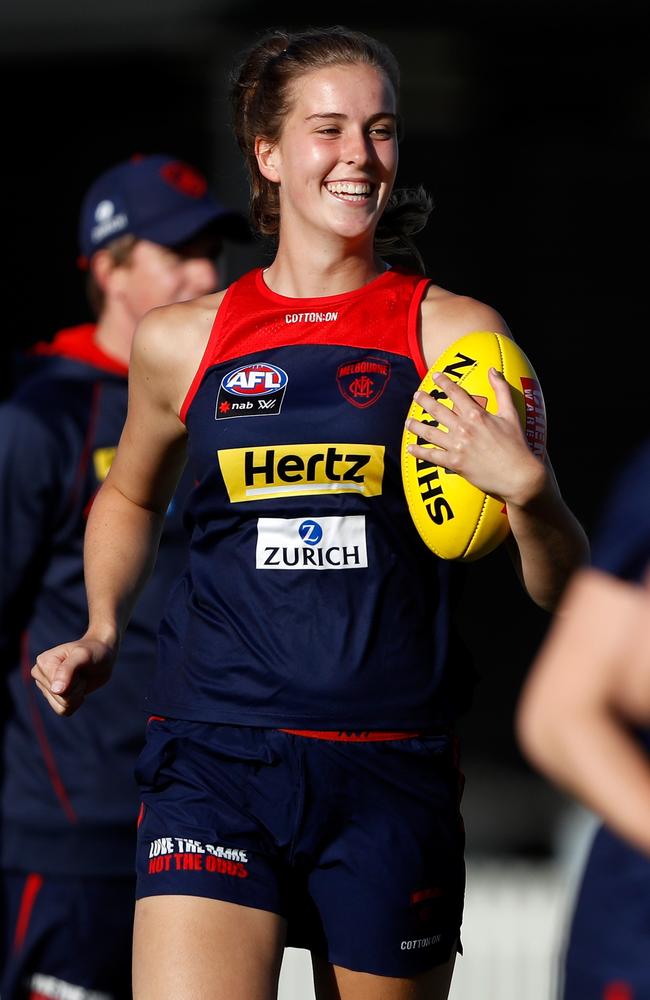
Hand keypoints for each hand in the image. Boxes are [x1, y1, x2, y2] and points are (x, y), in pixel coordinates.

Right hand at [31, 637, 116, 715]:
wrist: (102, 656)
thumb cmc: (93, 652)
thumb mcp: (83, 656)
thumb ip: (67, 669)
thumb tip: (55, 690)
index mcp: (43, 662)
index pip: (57, 688)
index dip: (75, 681)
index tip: (79, 666)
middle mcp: (40, 674)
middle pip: (60, 698)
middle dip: (77, 688)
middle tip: (81, 673)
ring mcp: (46, 686)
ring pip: (62, 707)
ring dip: (77, 695)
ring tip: (79, 678)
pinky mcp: (53, 696)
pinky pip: (64, 711)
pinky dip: (76, 702)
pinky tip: (78, 688)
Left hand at [405, 367, 544, 505]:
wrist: (518, 475)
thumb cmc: (517, 444)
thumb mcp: (511, 413)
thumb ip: (501, 389)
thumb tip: (493, 369)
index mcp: (476, 414)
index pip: (455, 393)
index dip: (443, 382)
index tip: (435, 376)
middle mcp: (463, 428)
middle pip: (437, 410)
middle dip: (424, 400)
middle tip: (416, 395)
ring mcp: (456, 446)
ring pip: (429, 432)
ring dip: (416, 425)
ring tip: (408, 421)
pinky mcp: (454, 463)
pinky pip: (431, 456)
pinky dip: (419, 452)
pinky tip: (410, 448)